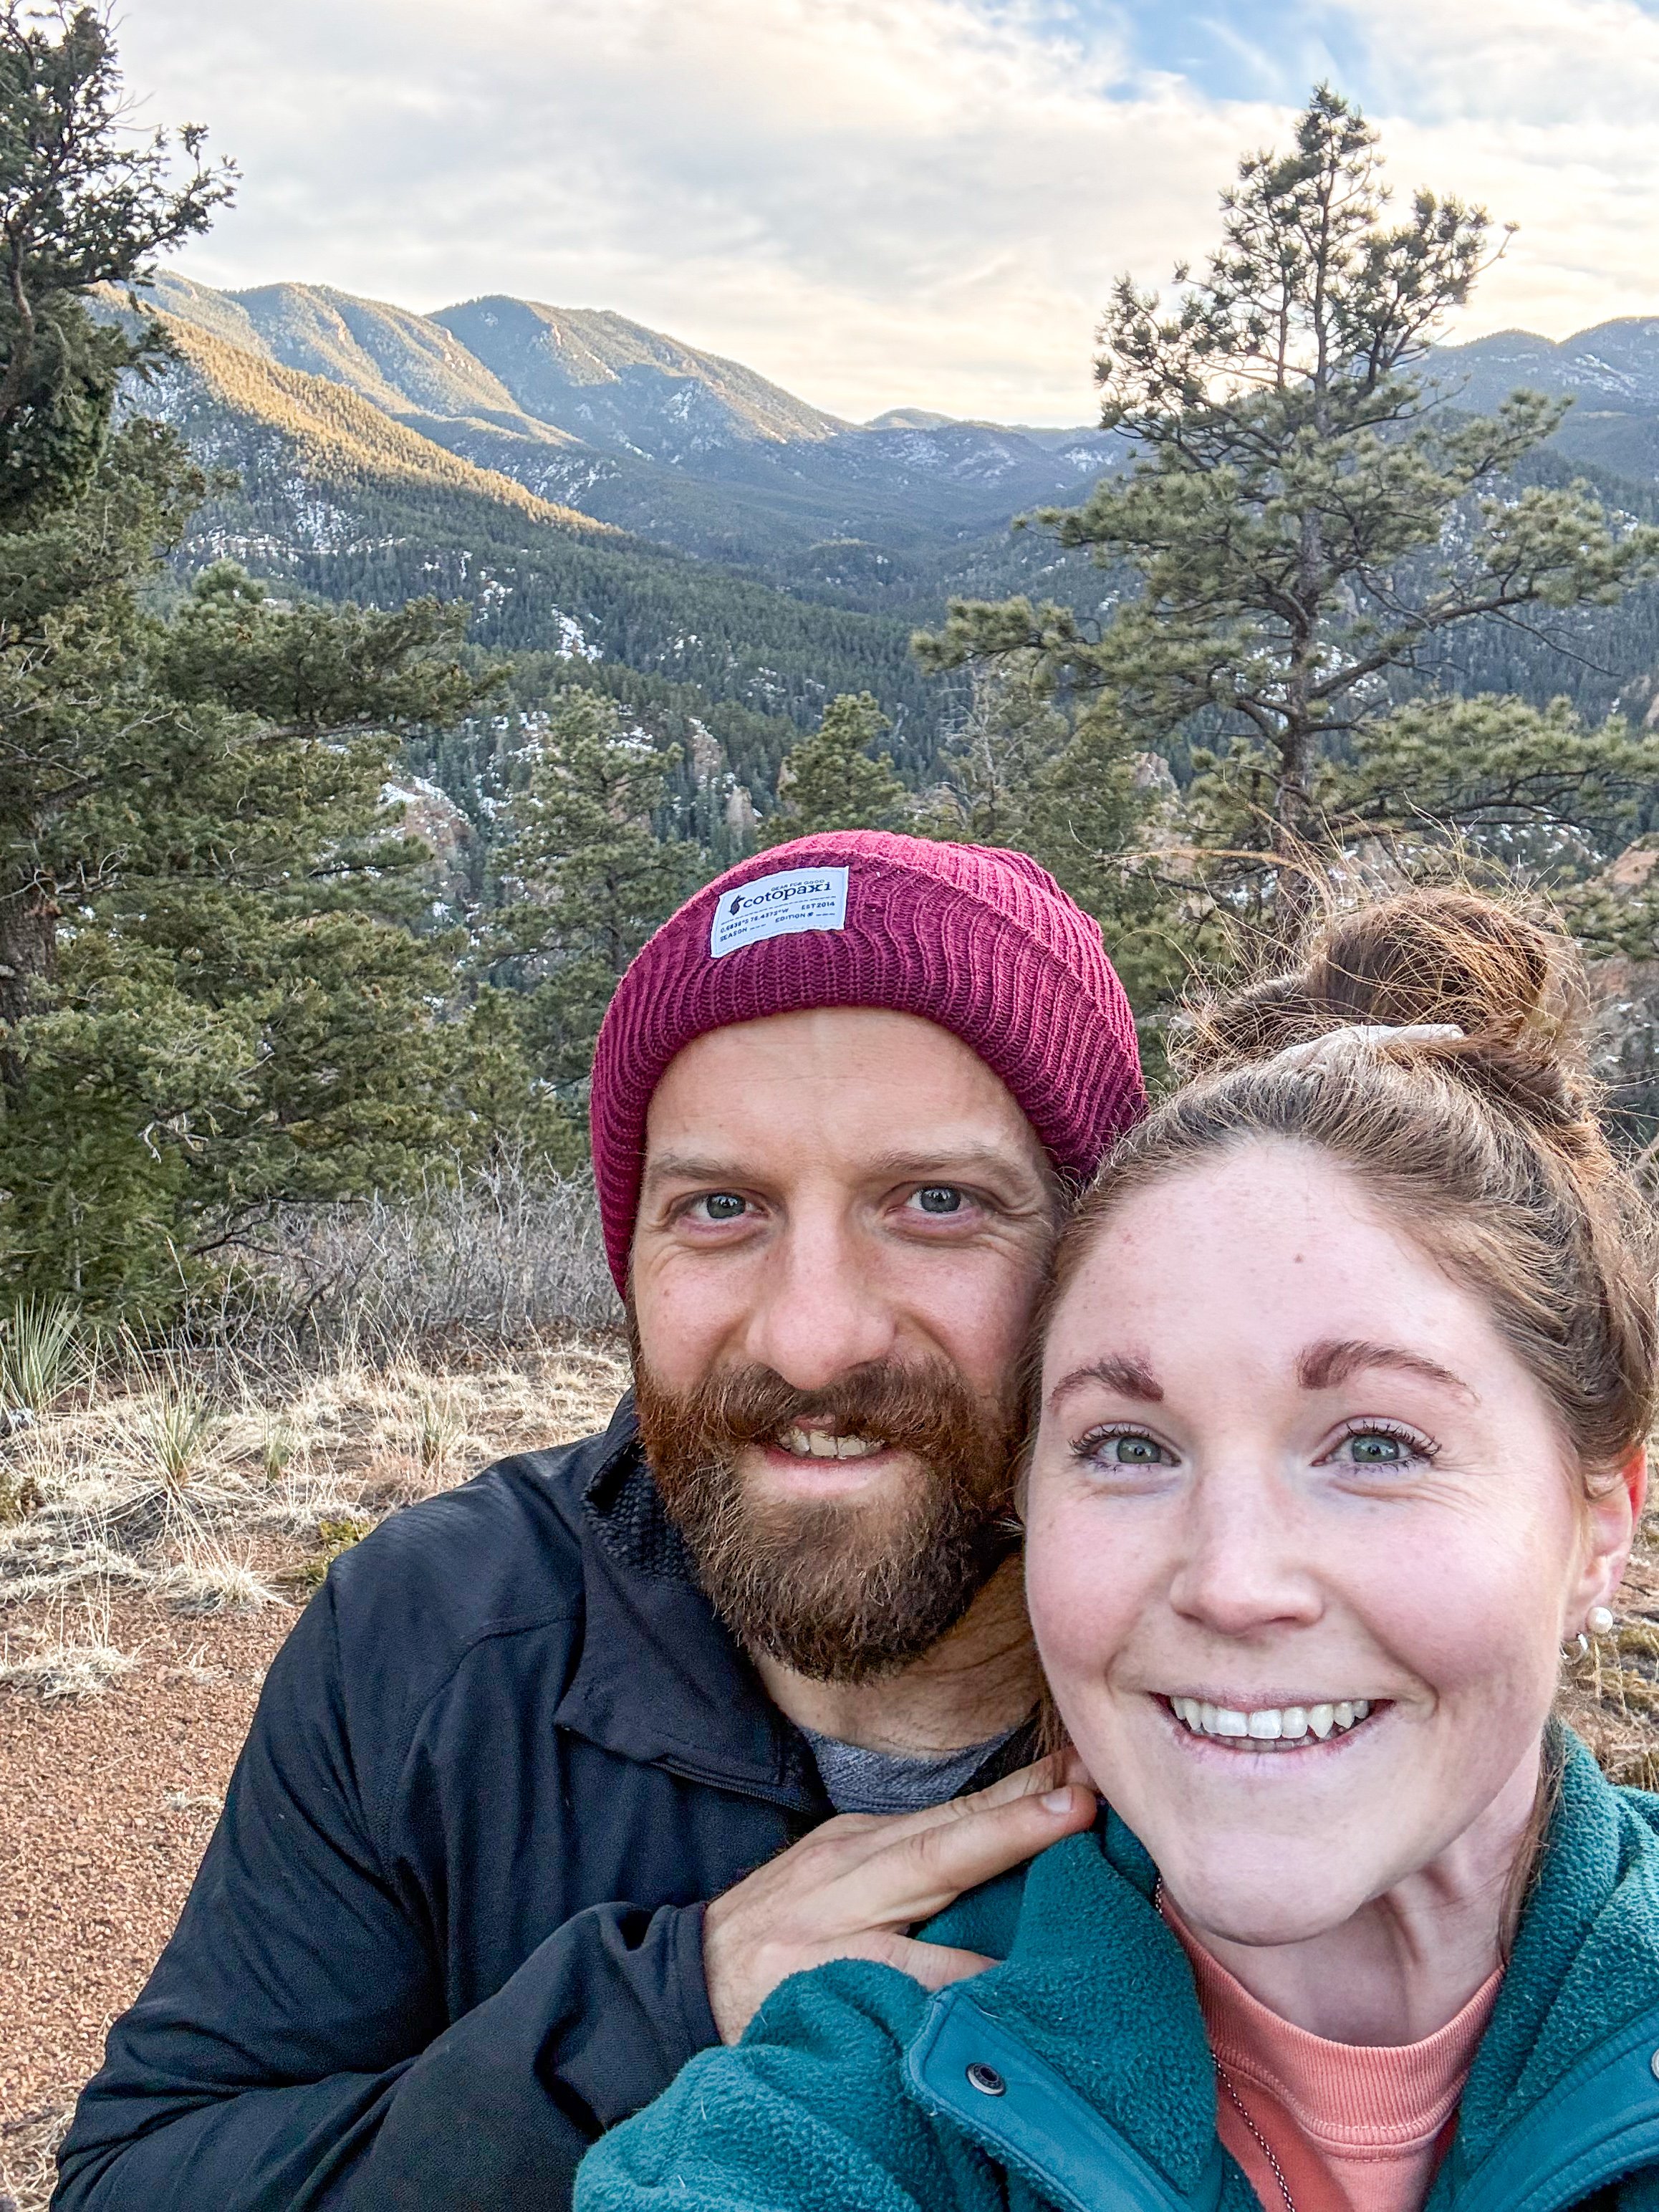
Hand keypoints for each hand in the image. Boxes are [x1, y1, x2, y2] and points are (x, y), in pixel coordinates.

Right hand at [701, 1754, 1095, 2042]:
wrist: (679, 1988)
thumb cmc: (773, 1938)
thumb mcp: (827, 1884)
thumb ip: (897, 1871)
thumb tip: (994, 1857)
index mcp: (852, 1846)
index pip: (946, 1816)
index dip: (1015, 1794)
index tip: (1079, 1769)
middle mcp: (845, 1873)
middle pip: (943, 1837)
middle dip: (1016, 1814)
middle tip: (1084, 1793)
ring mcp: (832, 1924)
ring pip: (925, 1883)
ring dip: (996, 1865)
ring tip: (1061, 1861)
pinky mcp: (819, 1977)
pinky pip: (902, 1975)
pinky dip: (955, 1976)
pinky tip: (1004, 1977)